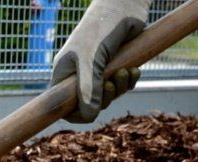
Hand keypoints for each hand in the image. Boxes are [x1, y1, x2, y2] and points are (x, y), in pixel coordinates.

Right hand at [51, 0, 149, 123]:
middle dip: (104, 98)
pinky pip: (121, 85)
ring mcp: (98, 70)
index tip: (92, 110)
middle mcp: (80, 74)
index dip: (77, 113)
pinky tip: (134, 70)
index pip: (64, 105)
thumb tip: (90, 115)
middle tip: (112, 83)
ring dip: (120, 88)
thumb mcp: (91, 59)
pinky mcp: (116, 65)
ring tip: (125, 71)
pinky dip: (129, 81)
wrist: (124, 4)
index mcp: (65, 73)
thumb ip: (88, 87)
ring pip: (108, 95)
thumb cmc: (101, 27)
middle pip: (90, 104)